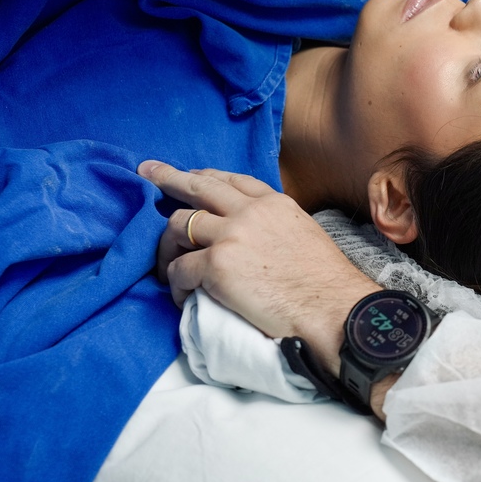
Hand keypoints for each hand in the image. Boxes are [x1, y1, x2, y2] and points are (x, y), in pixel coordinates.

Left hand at [137, 161, 379, 372]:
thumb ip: (274, 227)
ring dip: (167, 247)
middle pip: (198, 188)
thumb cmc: (325, 283)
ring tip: (167, 267)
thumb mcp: (304, 235)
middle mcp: (249, 212)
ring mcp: (230, 236)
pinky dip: (175, 285)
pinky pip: (179, 270)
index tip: (189, 175)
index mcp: (274, 204)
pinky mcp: (216, 266)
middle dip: (168, 178)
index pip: (232, 180)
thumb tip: (255, 241)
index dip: (206, 176)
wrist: (332, 308)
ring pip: (177, 225)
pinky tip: (183, 298)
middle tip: (148, 173)